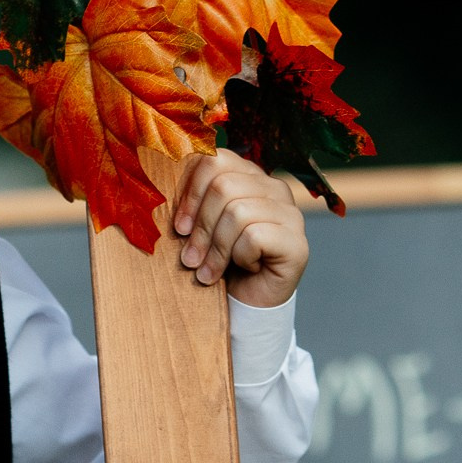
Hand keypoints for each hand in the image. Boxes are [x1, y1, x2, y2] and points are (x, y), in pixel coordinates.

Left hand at [172, 151, 307, 308]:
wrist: (246, 303)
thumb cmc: (220, 261)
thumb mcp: (199, 226)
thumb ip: (191, 200)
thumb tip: (163, 185)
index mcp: (249, 176)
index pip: (214, 159)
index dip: (190, 192)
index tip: (179, 227)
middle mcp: (275, 188)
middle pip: (223, 186)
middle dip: (200, 227)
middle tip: (190, 258)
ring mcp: (291, 213)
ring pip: (238, 211)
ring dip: (216, 248)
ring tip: (208, 271)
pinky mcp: (297, 241)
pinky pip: (255, 236)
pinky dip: (239, 257)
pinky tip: (243, 269)